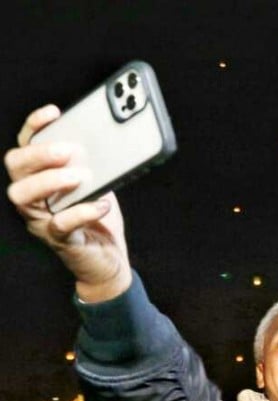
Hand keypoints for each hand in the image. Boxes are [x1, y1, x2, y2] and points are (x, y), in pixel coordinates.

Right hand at [4, 105, 131, 302]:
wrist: (109, 259)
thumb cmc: (99, 217)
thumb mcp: (99, 184)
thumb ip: (95, 164)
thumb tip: (105, 141)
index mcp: (40, 177)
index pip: (26, 145)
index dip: (35, 127)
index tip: (54, 112)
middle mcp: (33, 197)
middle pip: (16, 167)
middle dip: (39, 154)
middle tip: (68, 151)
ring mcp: (41, 220)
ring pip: (22, 195)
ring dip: (50, 181)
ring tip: (80, 176)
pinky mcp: (59, 240)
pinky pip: (60, 224)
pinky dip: (81, 211)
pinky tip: (101, 204)